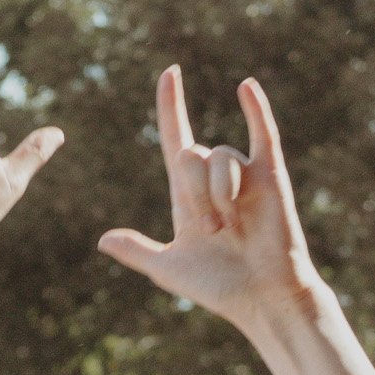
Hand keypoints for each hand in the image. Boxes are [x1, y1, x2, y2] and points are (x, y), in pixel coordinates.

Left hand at [98, 66, 322, 331]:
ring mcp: (244, 177)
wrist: (262, 300)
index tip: (169, 74)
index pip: (175, 138)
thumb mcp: (169, 270)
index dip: (170, 107)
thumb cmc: (221, 288)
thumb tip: (103, 240)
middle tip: (212, 229)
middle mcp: (215, 180)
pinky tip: (244, 86)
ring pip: (220, 155)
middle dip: (195, 190)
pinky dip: (256, 108)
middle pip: (189, 153)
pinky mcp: (271, 177)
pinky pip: (263, 134)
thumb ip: (138, 252)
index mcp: (189, 195)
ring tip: (232, 225)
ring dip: (219, 191)